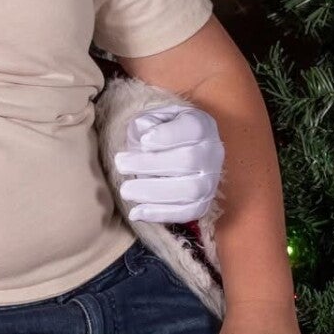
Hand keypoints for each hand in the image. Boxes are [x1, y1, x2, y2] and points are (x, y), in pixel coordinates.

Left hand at [113, 104, 224, 222]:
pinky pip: (188, 212)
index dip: (169, 135)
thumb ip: (147, 122)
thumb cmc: (158, 132)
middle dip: (151, 164)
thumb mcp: (152, 118)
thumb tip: (144, 133)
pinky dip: (162, 214)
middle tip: (121, 165)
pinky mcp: (203, 201)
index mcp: (202, 125)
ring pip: (191, 190)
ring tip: (125, 191)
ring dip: (154, 192)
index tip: (143, 141)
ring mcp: (211, 179)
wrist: (172, 151)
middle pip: (189, 160)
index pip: (194, 128)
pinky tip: (136, 213)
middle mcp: (212, 152)